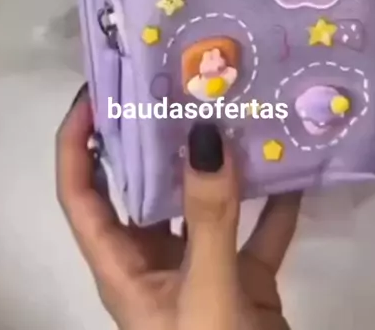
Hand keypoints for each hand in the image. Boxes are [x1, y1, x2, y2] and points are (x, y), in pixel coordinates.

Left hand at [56, 89, 299, 329]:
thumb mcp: (205, 293)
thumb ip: (206, 218)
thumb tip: (203, 135)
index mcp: (120, 265)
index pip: (81, 192)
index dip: (77, 141)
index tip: (97, 91)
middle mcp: (153, 261)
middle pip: (142, 186)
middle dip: (155, 136)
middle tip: (177, 82)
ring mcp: (200, 270)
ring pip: (203, 203)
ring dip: (219, 163)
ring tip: (234, 109)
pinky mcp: (244, 284)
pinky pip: (259, 231)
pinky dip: (276, 204)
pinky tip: (296, 170)